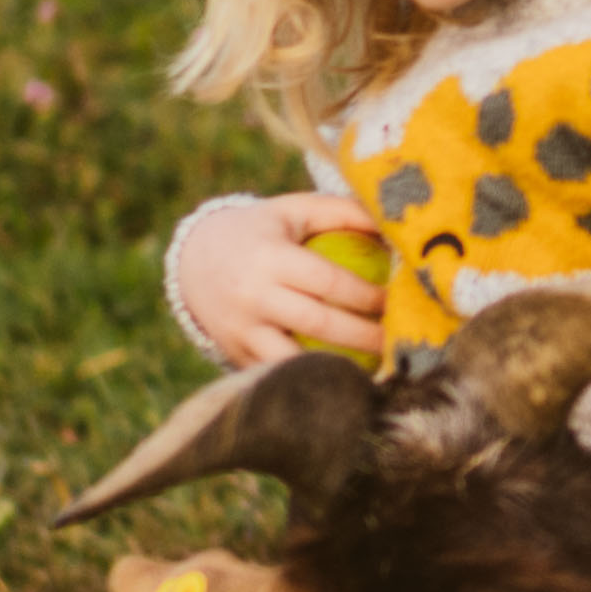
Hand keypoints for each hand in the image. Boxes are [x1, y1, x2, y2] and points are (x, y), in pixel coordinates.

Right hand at [166, 192, 383, 370]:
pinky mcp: (235, 354)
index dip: (367, 295)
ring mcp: (242, 330)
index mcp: (270, 257)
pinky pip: (278, 373)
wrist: (192, 260)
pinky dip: (310, 379)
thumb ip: (342, 212)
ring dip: (337, 367)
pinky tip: (344, 382)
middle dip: (364, 336)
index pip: (328, 282)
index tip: (397, 302)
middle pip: (319, 324)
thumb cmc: (260, 231)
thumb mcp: (294, 210)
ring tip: (376, 370)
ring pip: (296, 360)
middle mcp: (253, 296)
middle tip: (398, 341)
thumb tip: (393, 226)